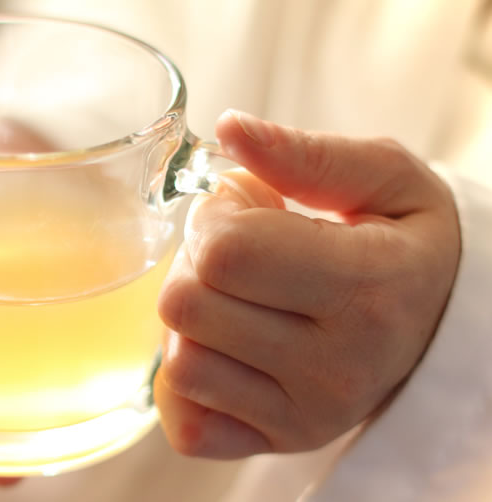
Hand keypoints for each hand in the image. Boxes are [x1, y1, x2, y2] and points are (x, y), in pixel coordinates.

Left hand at [153, 110, 460, 457]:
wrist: (440, 329)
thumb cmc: (407, 245)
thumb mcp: (386, 179)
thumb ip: (307, 154)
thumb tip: (230, 129)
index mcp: (367, 288)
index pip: (227, 252)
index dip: (215, 217)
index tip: (244, 211)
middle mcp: (335, 368)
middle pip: (185, 305)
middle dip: (196, 263)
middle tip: (240, 255)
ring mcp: (303, 417)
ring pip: (178, 361)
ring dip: (193, 320)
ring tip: (240, 300)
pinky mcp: (275, 445)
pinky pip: (184, 423)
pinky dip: (190, 380)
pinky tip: (227, 350)